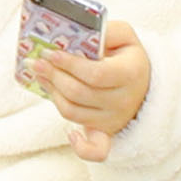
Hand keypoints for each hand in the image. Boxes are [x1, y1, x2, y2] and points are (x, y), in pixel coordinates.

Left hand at [32, 20, 154, 142]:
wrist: (144, 84)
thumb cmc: (127, 57)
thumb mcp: (124, 36)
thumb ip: (105, 30)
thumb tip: (79, 34)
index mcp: (131, 73)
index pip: (95, 74)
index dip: (69, 64)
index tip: (50, 53)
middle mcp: (124, 100)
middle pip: (79, 93)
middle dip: (54, 76)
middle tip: (36, 62)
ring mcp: (115, 120)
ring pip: (74, 112)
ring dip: (53, 94)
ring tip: (40, 76)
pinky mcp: (107, 133)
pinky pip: (96, 150)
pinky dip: (81, 147)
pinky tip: (70, 133)